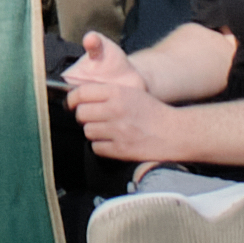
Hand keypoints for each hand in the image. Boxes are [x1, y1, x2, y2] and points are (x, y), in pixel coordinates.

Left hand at [63, 38, 172, 166]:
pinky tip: (110, 142)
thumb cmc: (152, 112)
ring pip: (88, 131)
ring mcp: (117, 131)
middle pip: (81, 114)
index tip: (70, 103)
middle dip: (83, 116)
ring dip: (92, 131)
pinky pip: (97, 148)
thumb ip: (108, 93)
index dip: (72, 99)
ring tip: (104, 130)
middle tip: (90, 118)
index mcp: (117, 92)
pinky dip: (100, 146)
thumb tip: (81, 97)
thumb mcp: (131, 93)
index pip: (82, 92)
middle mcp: (115, 110)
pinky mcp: (121, 150)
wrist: (173, 133)